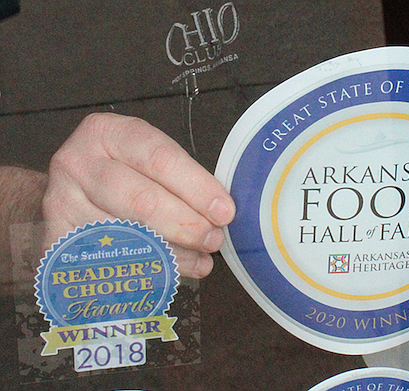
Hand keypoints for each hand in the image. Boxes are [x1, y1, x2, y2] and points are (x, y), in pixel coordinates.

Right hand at [42, 113, 234, 277]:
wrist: (66, 193)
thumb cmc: (121, 174)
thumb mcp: (146, 159)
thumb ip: (182, 180)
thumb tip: (221, 215)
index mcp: (109, 133)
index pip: (160, 159)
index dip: (198, 189)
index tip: (225, 212)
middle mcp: (78, 163)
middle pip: (142, 200)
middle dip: (187, 225)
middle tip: (213, 240)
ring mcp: (61, 202)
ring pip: (128, 237)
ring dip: (172, 254)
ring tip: (199, 259)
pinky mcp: (56, 240)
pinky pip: (110, 263)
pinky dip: (145, 271)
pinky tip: (169, 272)